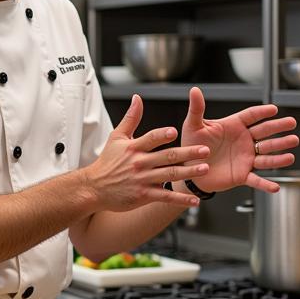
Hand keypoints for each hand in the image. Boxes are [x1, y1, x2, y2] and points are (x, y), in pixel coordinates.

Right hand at [85, 94, 210, 210]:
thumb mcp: (116, 137)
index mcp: (133, 148)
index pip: (150, 138)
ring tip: (205, 169)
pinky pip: (165, 197)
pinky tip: (194, 199)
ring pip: (169, 175)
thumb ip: (131, 118)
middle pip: (167, 157)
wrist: (94, 188)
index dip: (162, 135)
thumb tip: (137, 98)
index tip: (175, 132)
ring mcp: (143, 180)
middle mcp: (139, 163)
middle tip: (205, 150)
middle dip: (187, 153)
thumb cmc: (107, 162)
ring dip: (189, 173)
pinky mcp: (144, 195)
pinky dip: (180, 199)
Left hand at [180, 87, 298, 193]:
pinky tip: (275, 187)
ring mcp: (245, 158)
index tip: (273, 109)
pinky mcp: (242, 175)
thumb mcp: (193, 126)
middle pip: (264, 133)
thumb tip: (194, 89)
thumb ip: (197, 108)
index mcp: (234, 126)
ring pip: (266, 156)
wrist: (189, 169)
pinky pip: (256, 180)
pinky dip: (265, 185)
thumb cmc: (191, 145)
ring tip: (291, 153)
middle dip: (278, 128)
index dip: (262, 112)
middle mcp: (243, 141)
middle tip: (292, 123)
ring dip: (279, 155)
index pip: (251, 116)